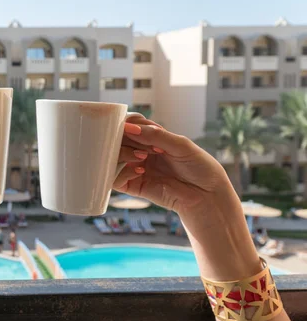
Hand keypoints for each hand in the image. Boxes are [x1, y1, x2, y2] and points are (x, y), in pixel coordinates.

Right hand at [114, 118, 230, 213]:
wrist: (207, 196)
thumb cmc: (199, 167)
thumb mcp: (180, 145)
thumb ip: (154, 135)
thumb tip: (127, 127)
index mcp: (151, 139)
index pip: (129, 125)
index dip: (127, 124)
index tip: (134, 127)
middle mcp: (140, 152)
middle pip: (117, 140)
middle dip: (125, 139)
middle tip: (145, 146)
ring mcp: (135, 168)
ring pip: (112, 158)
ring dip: (123, 154)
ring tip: (143, 157)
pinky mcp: (134, 187)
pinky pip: (115, 179)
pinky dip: (123, 172)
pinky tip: (140, 171)